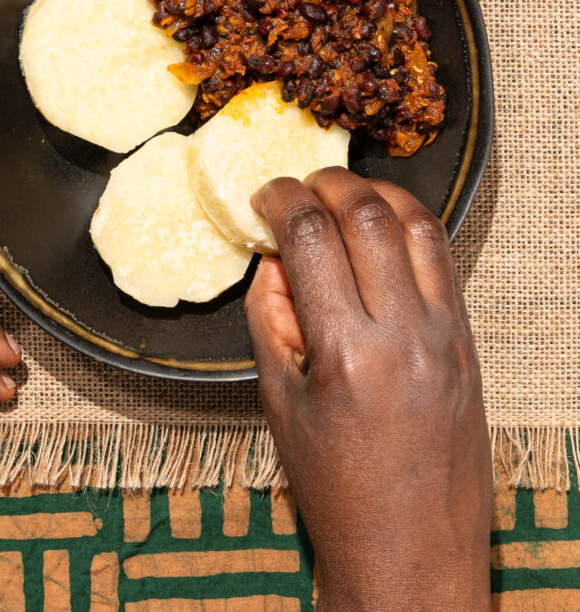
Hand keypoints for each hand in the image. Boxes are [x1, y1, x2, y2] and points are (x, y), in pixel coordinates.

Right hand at [245, 168, 491, 611]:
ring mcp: (445, 332)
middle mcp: (404, 332)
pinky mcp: (467, 338)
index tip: (264, 197)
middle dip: (325, 183)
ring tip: (340, 194)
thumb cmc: (336, 487)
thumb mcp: (279, 401)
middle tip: (298, 189)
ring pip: (416, 221)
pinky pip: (442, 256)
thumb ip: (270, 315)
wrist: (414, 548)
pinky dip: (409, 223)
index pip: (310, 237)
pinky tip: (381, 226)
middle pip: (366, 213)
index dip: (281, 200)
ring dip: (373, 192)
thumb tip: (275, 255)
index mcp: (346, 353)